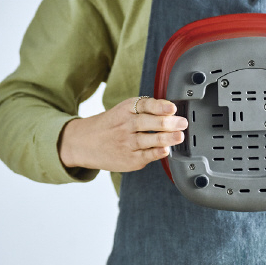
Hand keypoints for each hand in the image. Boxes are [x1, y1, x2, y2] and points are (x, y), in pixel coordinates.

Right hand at [59, 97, 187, 171]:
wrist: (82, 143)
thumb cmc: (110, 126)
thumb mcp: (123, 111)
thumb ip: (146, 109)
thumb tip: (173, 111)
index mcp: (126, 110)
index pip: (144, 105)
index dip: (159, 106)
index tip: (171, 108)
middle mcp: (125, 125)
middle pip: (147, 122)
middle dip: (167, 122)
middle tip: (182, 123)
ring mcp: (126, 143)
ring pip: (147, 140)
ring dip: (165, 138)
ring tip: (179, 136)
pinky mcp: (129, 159)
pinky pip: (145, 156)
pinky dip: (156, 153)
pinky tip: (165, 150)